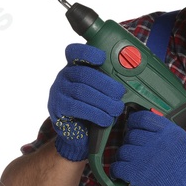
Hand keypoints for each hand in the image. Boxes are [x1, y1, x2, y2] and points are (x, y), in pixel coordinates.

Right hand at [48, 43, 125, 161]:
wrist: (79, 134)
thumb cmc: (93, 108)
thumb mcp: (101, 91)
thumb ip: (108, 82)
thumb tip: (128, 80)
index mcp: (74, 67)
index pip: (75, 52)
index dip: (88, 52)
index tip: (103, 57)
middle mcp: (63, 76)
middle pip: (84, 73)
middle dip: (106, 83)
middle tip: (120, 93)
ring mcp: (58, 92)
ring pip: (82, 91)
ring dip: (103, 101)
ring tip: (117, 108)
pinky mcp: (58, 109)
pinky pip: (77, 107)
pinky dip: (95, 113)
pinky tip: (106, 118)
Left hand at [111, 110, 185, 185]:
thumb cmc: (183, 174)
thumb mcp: (182, 146)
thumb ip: (165, 133)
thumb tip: (142, 123)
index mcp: (171, 133)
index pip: (143, 117)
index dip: (134, 123)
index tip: (133, 129)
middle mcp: (159, 142)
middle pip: (131, 135)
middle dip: (130, 144)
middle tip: (134, 153)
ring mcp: (147, 158)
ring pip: (122, 150)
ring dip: (123, 158)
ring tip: (130, 165)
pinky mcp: (137, 173)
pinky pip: (117, 166)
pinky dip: (118, 171)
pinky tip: (123, 174)